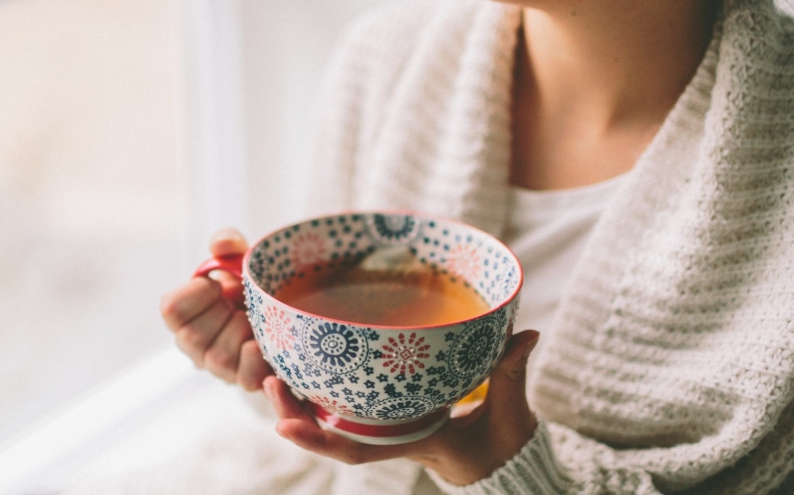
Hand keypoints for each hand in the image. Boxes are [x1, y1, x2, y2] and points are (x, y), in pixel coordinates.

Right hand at [159, 228, 273, 390]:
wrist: (285, 309)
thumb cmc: (249, 285)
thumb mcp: (238, 258)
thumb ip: (227, 243)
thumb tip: (223, 244)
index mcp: (184, 314)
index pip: (171, 310)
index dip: (196, 294)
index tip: (216, 284)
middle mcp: (195, 346)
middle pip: (193, 337)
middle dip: (222, 313)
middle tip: (241, 302)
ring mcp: (220, 368)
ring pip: (220, 357)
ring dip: (244, 332)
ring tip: (257, 320)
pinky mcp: (247, 380)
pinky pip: (247, 379)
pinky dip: (259, 363)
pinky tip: (266, 349)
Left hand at [262, 330, 540, 485]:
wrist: (505, 458)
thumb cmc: (503, 441)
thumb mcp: (510, 411)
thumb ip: (511, 372)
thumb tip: (525, 335)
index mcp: (411, 441)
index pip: (358, 449)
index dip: (320, 439)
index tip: (284, 427)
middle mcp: (390, 434)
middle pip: (330, 432)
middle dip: (294, 412)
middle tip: (267, 382)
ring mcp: (387, 423)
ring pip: (331, 417)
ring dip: (298, 397)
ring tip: (269, 371)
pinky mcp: (389, 408)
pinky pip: (348, 401)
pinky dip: (321, 386)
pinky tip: (300, 362)